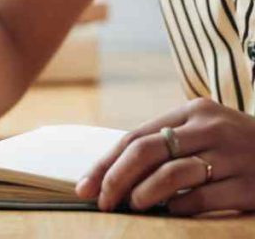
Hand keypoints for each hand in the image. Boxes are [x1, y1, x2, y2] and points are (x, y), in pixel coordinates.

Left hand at [76, 98, 254, 215]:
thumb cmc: (238, 148)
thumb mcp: (206, 133)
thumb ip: (168, 145)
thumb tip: (113, 173)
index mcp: (194, 111)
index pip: (137, 136)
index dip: (106, 162)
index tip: (85, 185)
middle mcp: (212, 128)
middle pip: (147, 151)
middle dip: (116, 178)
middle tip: (102, 201)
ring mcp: (233, 156)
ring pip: (172, 174)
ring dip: (144, 194)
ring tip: (133, 206)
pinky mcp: (251, 185)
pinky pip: (202, 198)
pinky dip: (178, 207)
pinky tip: (171, 212)